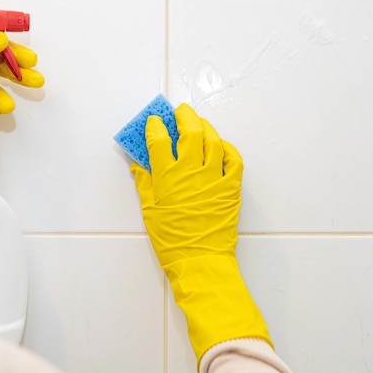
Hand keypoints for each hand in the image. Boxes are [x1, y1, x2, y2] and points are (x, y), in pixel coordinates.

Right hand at [130, 102, 242, 266]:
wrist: (199, 260)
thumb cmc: (172, 240)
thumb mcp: (150, 211)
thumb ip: (145, 184)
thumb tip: (139, 167)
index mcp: (168, 177)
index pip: (160, 141)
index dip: (156, 127)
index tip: (154, 121)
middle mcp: (191, 172)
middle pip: (190, 132)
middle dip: (184, 117)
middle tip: (180, 111)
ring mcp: (213, 178)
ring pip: (213, 141)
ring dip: (206, 127)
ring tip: (200, 122)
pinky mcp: (230, 188)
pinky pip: (234, 161)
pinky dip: (229, 149)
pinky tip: (222, 145)